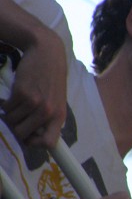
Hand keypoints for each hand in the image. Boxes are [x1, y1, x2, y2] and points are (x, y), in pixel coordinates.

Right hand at [2, 33, 66, 148]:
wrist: (47, 53)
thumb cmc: (51, 79)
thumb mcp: (57, 101)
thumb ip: (48, 118)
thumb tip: (34, 137)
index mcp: (59, 116)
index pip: (48, 143)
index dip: (35, 144)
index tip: (27, 138)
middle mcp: (48, 112)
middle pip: (23, 134)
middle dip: (15, 129)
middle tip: (16, 119)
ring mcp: (34, 103)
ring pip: (12, 121)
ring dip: (10, 114)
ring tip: (16, 105)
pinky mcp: (21, 93)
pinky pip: (6, 108)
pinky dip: (5, 104)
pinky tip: (11, 96)